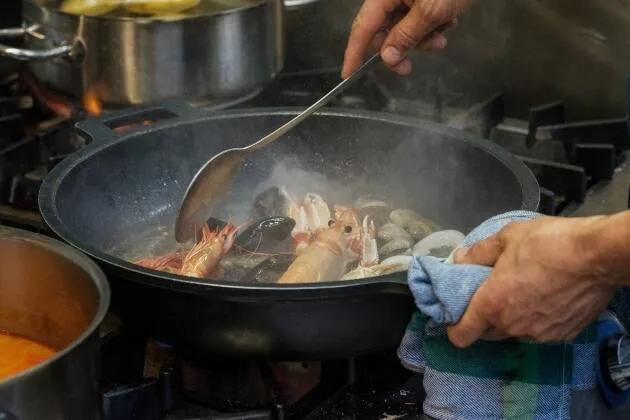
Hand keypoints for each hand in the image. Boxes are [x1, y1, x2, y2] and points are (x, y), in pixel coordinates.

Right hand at [342, 0, 468, 77]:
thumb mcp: (431, 11)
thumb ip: (406, 36)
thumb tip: (387, 58)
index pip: (363, 27)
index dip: (354, 53)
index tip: (348, 74)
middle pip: (383, 31)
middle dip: (401, 48)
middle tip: (411, 65)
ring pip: (403, 28)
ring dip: (422, 38)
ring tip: (443, 35)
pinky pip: (417, 19)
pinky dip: (431, 26)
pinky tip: (448, 19)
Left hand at [446, 215, 620, 347]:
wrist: (599, 255)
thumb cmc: (549, 243)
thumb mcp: (507, 237)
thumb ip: (479, 252)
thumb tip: (460, 259)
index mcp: (492, 304)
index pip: (461, 335)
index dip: (454, 328)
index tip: (456, 316)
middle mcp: (512, 326)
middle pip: (486, 334)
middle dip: (482, 319)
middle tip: (489, 295)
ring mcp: (538, 334)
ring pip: (512, 333)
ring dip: (509, 320)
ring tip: (518, 294)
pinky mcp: (562, 335)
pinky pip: (538, 332)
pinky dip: (534, 320)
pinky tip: (542, 299)